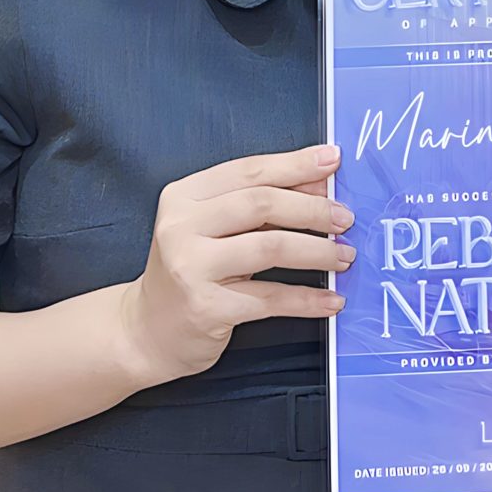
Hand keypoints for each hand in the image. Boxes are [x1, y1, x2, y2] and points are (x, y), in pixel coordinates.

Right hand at [119, 144, 353, 387]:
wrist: (145, 331)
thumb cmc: (190, 272)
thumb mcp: (213, 229)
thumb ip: (258, 204)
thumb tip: (320, 186)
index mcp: (184, 196)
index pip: (248, 171)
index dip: (295, 164)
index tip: (333, 160)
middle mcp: (181, 226)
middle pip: (261, 204)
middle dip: (312, 209)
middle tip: (345, 218)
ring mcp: (191, 267)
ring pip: (269, 247)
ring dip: (317, 252)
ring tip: (344, 257)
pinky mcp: (206, 307)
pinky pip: (270, 298)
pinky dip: (307, 299)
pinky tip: (331, 300)